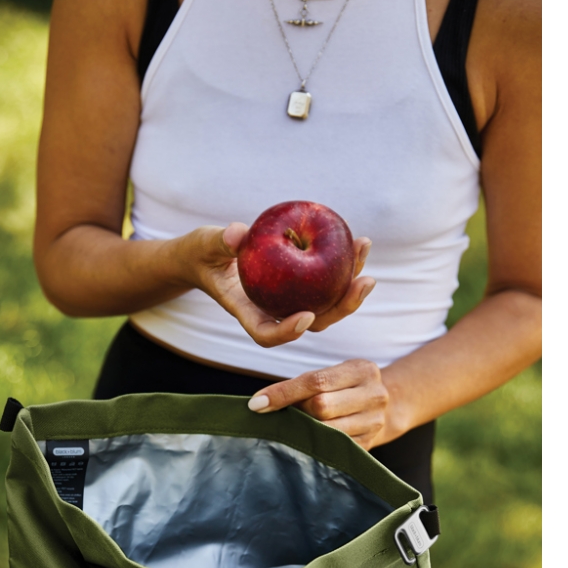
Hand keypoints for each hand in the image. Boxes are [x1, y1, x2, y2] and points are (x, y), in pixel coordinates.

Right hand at [184, 224, 374, 347]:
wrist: (209, 256)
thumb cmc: (203, 253)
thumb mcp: (205, 244)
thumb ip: (219, 242)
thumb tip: (236, 234)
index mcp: (247, 312)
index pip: (266, 333)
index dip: (287, 332)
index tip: (305, 316)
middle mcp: (273, 312)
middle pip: (312, 323)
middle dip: (341, 308)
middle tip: (363, 283)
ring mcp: (289, 302)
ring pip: (326, 305)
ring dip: (351, 285)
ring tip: (364, 250)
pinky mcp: (300, 287)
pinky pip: (327, 282)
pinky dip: (344, 266)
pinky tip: (358, 243)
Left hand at [246, 359, 404, 449]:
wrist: (381, 408)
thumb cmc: (342, 389)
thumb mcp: (330, 376)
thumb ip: (302, 385)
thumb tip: (259, 404)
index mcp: (362, 370)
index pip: (316, 381)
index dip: (283, 393)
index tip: (257, 404)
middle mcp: (374, 395)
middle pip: (321, 406)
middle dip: (297, 411)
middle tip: (286, 414)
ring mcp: (374, 422)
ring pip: (327, 430)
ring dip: (304, 430)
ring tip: (296, 426)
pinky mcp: (368, 445)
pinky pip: (332, 448)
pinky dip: (314, 445)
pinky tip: (307, 441)